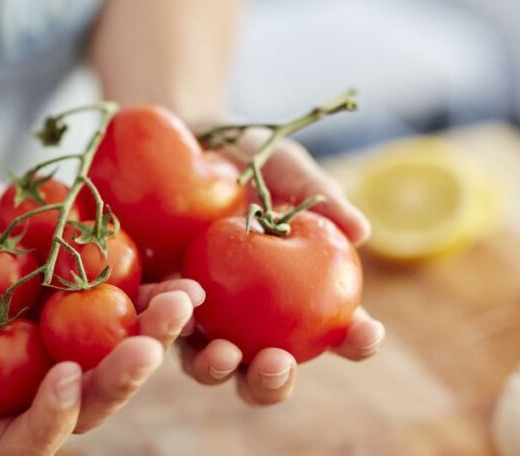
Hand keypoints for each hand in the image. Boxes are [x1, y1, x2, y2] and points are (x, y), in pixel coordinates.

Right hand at [0, 174, 199, 454]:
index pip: (24, 437)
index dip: (51, 420)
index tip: (66, 376)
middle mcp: (36, 378)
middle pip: (89, 401)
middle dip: (122, 380)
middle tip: (146, 347)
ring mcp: (69, 339)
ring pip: (122, 356)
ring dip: (157, 337)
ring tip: (181, 304)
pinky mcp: (92, 297)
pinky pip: (133, 304)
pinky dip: (161, 295)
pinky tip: (186, 279)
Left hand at [179, 137, 385, 404]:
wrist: (179, 137)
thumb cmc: (245, 157)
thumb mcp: (282, 167)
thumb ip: (319, 196)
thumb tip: (361, 231)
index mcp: (295, 295)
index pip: (334, 332)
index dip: (356, 341)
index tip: (366, 333)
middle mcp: (248, 321)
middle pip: (265, 372)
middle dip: (273, 382)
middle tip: (276, 363)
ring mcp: (199, 318)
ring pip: (209, 366)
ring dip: (218, 369)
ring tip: (223, 353)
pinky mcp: (153, 304)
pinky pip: (158, 325)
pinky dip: (169, 324)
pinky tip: (179, 306)